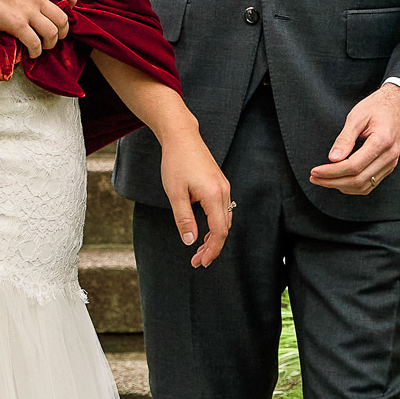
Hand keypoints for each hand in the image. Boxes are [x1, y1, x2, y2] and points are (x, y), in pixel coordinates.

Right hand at [0, 0, 76, 56]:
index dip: (72, 0)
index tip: (71, 7)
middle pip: (62, 17)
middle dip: (63, 30)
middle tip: (58, 35)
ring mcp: (29, 11)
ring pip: (53, 32)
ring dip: (51, 43)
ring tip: (45, 46)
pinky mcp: (18, 25)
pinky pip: (35, 43)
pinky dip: (36, 51)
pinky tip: (33, 53)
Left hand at [159, 125, 231, 267]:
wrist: (182, 136)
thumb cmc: (176, 162)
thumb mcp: (175, 194)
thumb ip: (184, 219)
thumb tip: (190, 242)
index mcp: (214, 195)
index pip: (219, 231)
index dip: (212, 250)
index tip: (200, 262)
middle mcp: (224, 192)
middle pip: (224, 228)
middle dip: (212, 247)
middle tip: (197, 261)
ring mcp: (224, 187)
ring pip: (224, 220)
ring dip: (214, 237)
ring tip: (199, 249)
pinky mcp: (220, 184)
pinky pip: (222, 210)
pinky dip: (215, 224)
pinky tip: (203, 231)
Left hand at [310, 84, 399, 196]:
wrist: (399, 104)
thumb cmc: (377, 107)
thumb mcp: (357, 116)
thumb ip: (345, 139)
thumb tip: (333, 158)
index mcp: (382, 141)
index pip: (353, 166)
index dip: (332, 172)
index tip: (315, 171)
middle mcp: (389, 156)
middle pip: (358, 180)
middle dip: (333, 181)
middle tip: (314, 177)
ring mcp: (391, 163)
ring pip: (364, 186)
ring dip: (341, 186)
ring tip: (323, 180)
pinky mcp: (389, 166)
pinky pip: (370, 184)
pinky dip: (353, 186)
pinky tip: (339, 180)